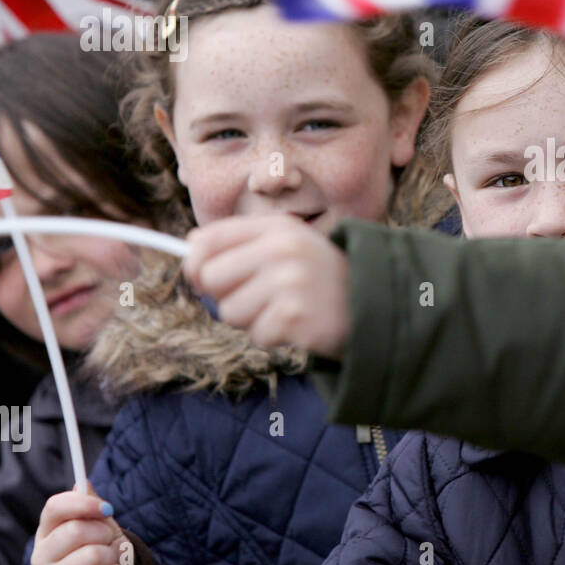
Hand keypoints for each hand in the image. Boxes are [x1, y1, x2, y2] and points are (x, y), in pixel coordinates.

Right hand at [31, 488, 130, 564]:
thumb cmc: (103, 552)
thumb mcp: (100, 525)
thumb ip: (90, 505)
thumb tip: (82, 482)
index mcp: (46, 533)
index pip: (54, 507)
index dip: (83, 503)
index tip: (106, 508)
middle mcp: (41, 558)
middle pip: (75, 530)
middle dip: (104, 533)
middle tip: (108, 540)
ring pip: (93, 555)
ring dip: (113, 555)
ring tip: (109, 561)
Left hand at [183, 214, 351, 358]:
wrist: (375, 303)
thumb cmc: (320, 276)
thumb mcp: (287, 244)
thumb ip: (240, 241)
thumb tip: (189, 248)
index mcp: (276, 227)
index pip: (208, 241)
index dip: (197, 264)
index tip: (207, 278)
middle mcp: (282, 249)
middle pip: (211, 278)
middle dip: (227, 295)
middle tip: (259, 297)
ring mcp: (290, 282)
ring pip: (230, 312)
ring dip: (252, 319)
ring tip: (283, 310)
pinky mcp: (296, 317)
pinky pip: (257, 334)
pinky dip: (273, 336)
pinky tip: (297, 324)